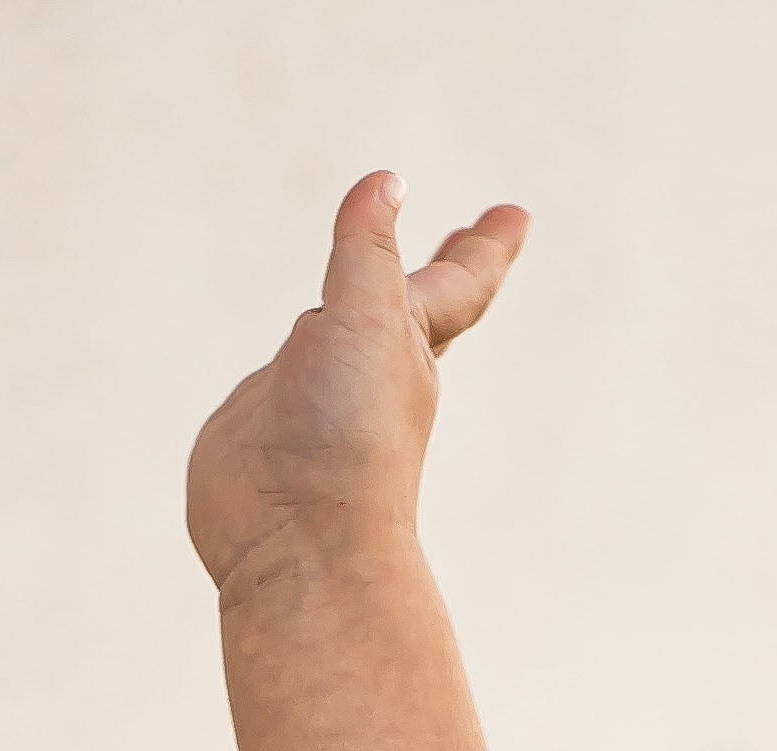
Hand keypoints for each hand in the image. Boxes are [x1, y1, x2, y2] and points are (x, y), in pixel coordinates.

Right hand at [187, 170, 527, 593]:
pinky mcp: (261, 425)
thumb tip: (385, 185)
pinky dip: (287, 359)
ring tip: (358, 290)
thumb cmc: (349, 439)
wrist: (295, 540)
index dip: (484, 247)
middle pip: (410, 303)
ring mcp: (313, 399)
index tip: (515, 216)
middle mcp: (366, 370)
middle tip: (473, 236)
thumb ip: (368, 252)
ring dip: (356, 312)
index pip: (457, 283)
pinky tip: (288, 363)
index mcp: (407, 348)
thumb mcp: (366, 320)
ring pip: (341, 338)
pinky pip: (278, 378)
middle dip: (444, 267)